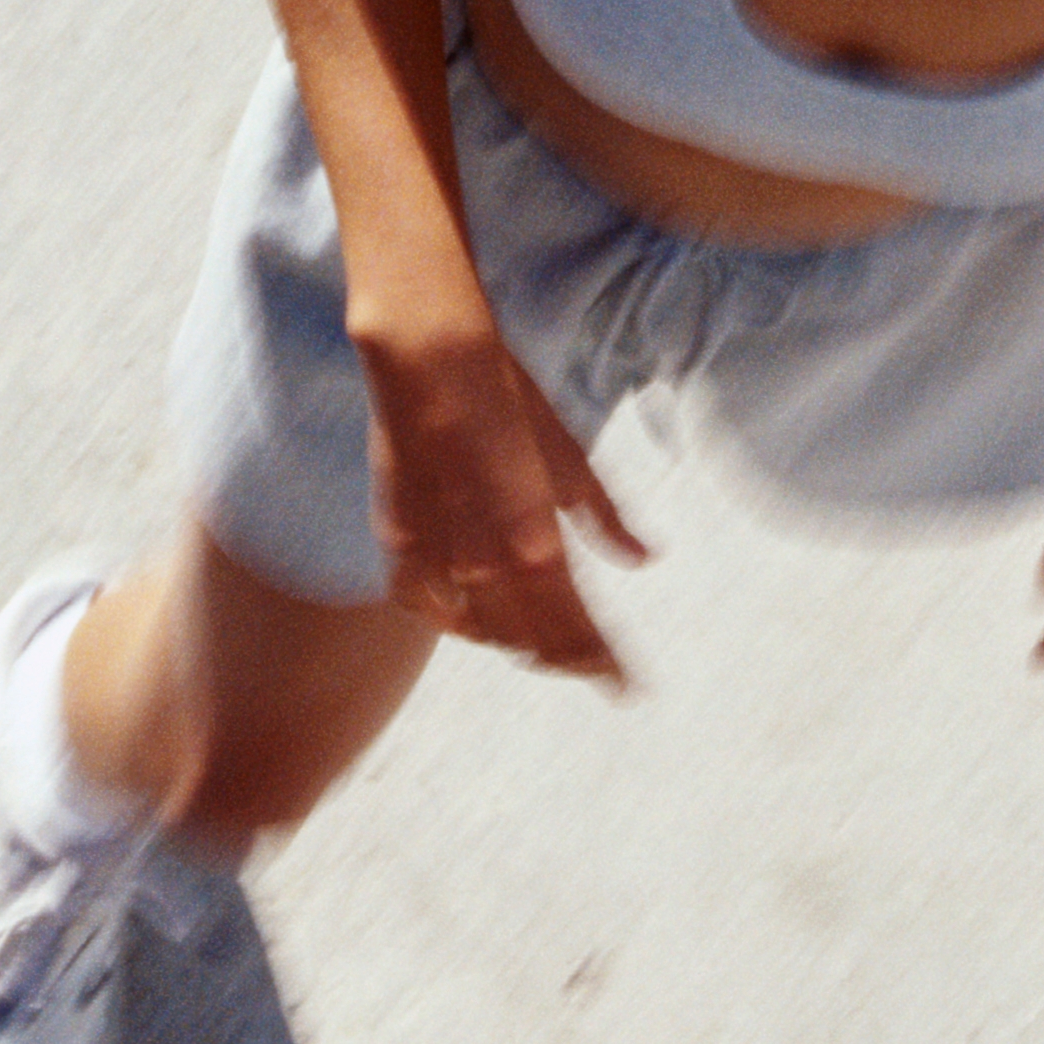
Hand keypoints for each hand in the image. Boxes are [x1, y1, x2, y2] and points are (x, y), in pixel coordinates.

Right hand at [362, 321, 643, 683]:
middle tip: (594, 668)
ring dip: (517, 643)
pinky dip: (452, 619)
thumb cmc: (507, 395)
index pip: (577, 625)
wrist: (428, 355)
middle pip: (533, 639)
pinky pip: (424, 603)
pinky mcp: (399, 538)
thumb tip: (644, 558)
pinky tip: (468, 619)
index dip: (604, 662)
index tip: (627, 688)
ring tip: (542, 650)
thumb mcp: (569, 455)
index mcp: (537, 540)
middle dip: (568, 659)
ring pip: (482, 629)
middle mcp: (486, 560)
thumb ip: (604, 516)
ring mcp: (437, 553)